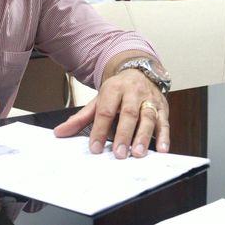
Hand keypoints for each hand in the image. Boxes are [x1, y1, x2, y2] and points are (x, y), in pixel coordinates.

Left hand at [53, 69, 169, 158]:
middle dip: (123, 134)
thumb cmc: (116, 91)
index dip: (99, 130)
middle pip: (128, 114)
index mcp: (113, 89)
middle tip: (119, 153)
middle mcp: (132, 93)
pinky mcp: (163, 107)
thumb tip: (59, 132)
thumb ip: (80, 118)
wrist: (138, 71)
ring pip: (147, 117)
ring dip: (143, 136)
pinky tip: (163, 149)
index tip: (95, 148)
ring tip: (138, 153)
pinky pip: (165, 121)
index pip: (105, 111)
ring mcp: (149, 99)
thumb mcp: (97, 100)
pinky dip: (165, 136)